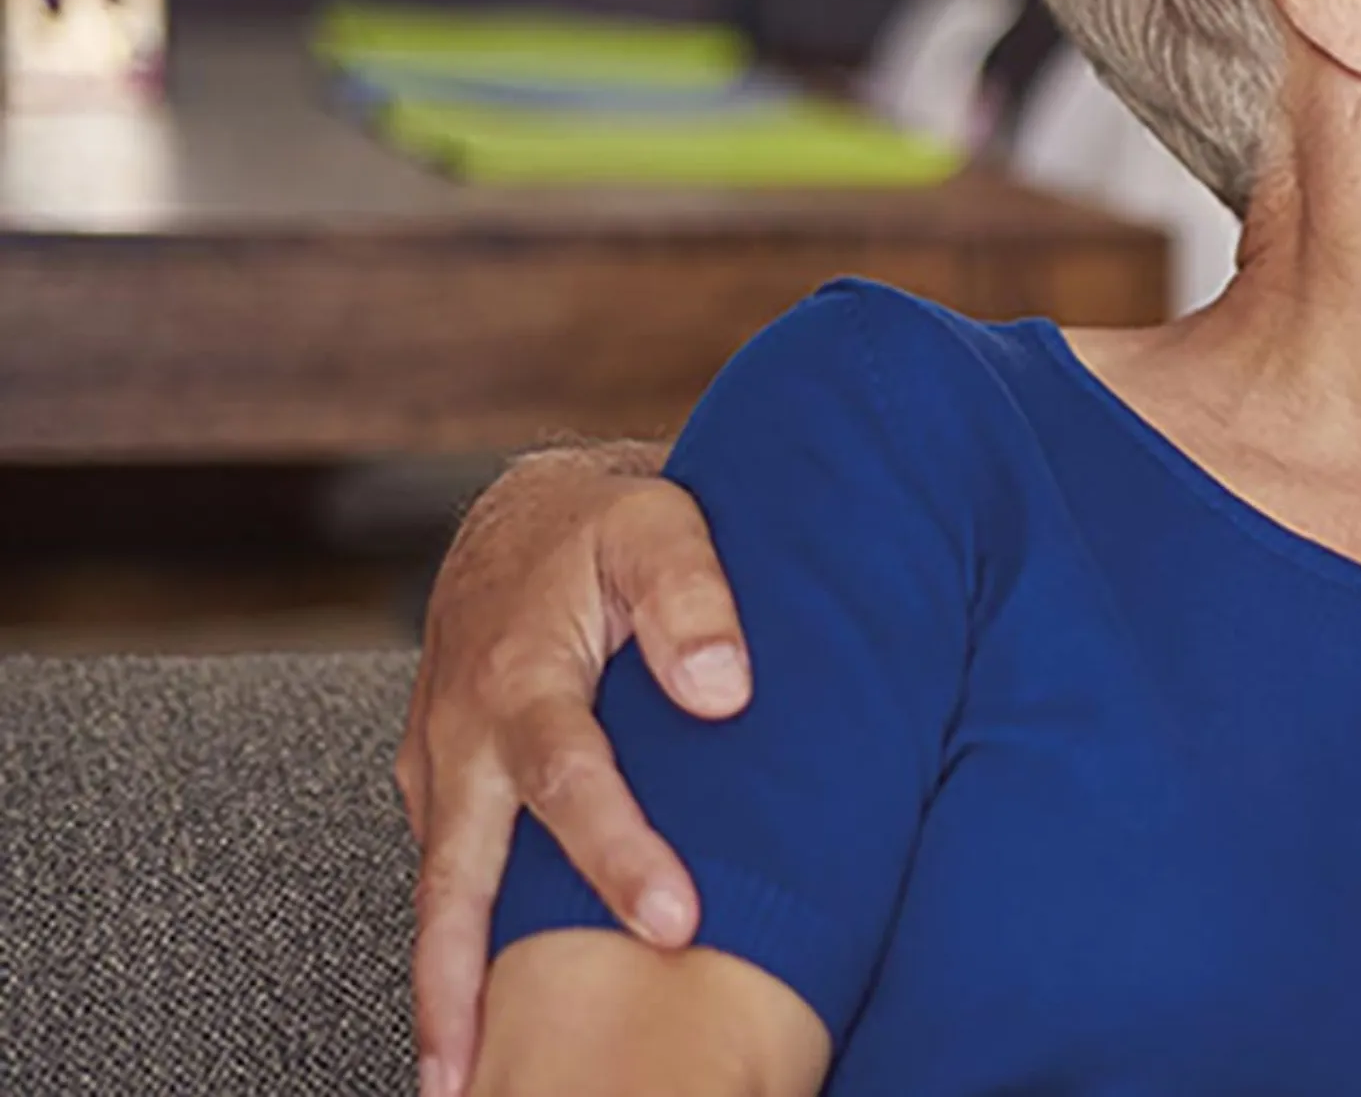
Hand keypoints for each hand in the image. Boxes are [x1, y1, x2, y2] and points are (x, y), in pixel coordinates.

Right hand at [393, 443, 743, 1096]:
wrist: (520, 516)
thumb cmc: (603, 527)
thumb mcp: (659, 525)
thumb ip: (693, 596)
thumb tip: (724, 688)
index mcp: (517, 678)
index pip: (568, 780)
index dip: (618, 854)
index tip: (676, 923)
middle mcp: (462, 740)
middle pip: (458, 881)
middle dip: (465, 985)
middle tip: (485, 1077)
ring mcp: (441, 774)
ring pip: (443, 896)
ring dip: (449, 990)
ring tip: (470, 1083)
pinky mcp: (443, 795)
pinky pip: (453, 882)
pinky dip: (462, 954)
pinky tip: (489, 1023)